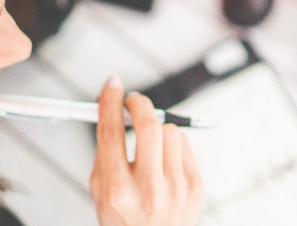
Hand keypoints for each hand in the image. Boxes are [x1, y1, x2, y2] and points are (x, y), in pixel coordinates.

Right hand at [89, 76, 203, 225]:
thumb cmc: (125, 219)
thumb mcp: (100, 192)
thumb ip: (104, 153)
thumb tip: (112, 110)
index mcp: (117, 191)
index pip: (111, 133)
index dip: (110, 101)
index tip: (112, 85)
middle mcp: (148, 190)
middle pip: (148, 126)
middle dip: (139, 103)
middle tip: (133, 101)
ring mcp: (176, 189)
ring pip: (170, 131)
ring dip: (157, 127)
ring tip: (148, 142)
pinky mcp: (195, 187)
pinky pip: (183, 144)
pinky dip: (172, 143)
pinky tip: (163, 158)